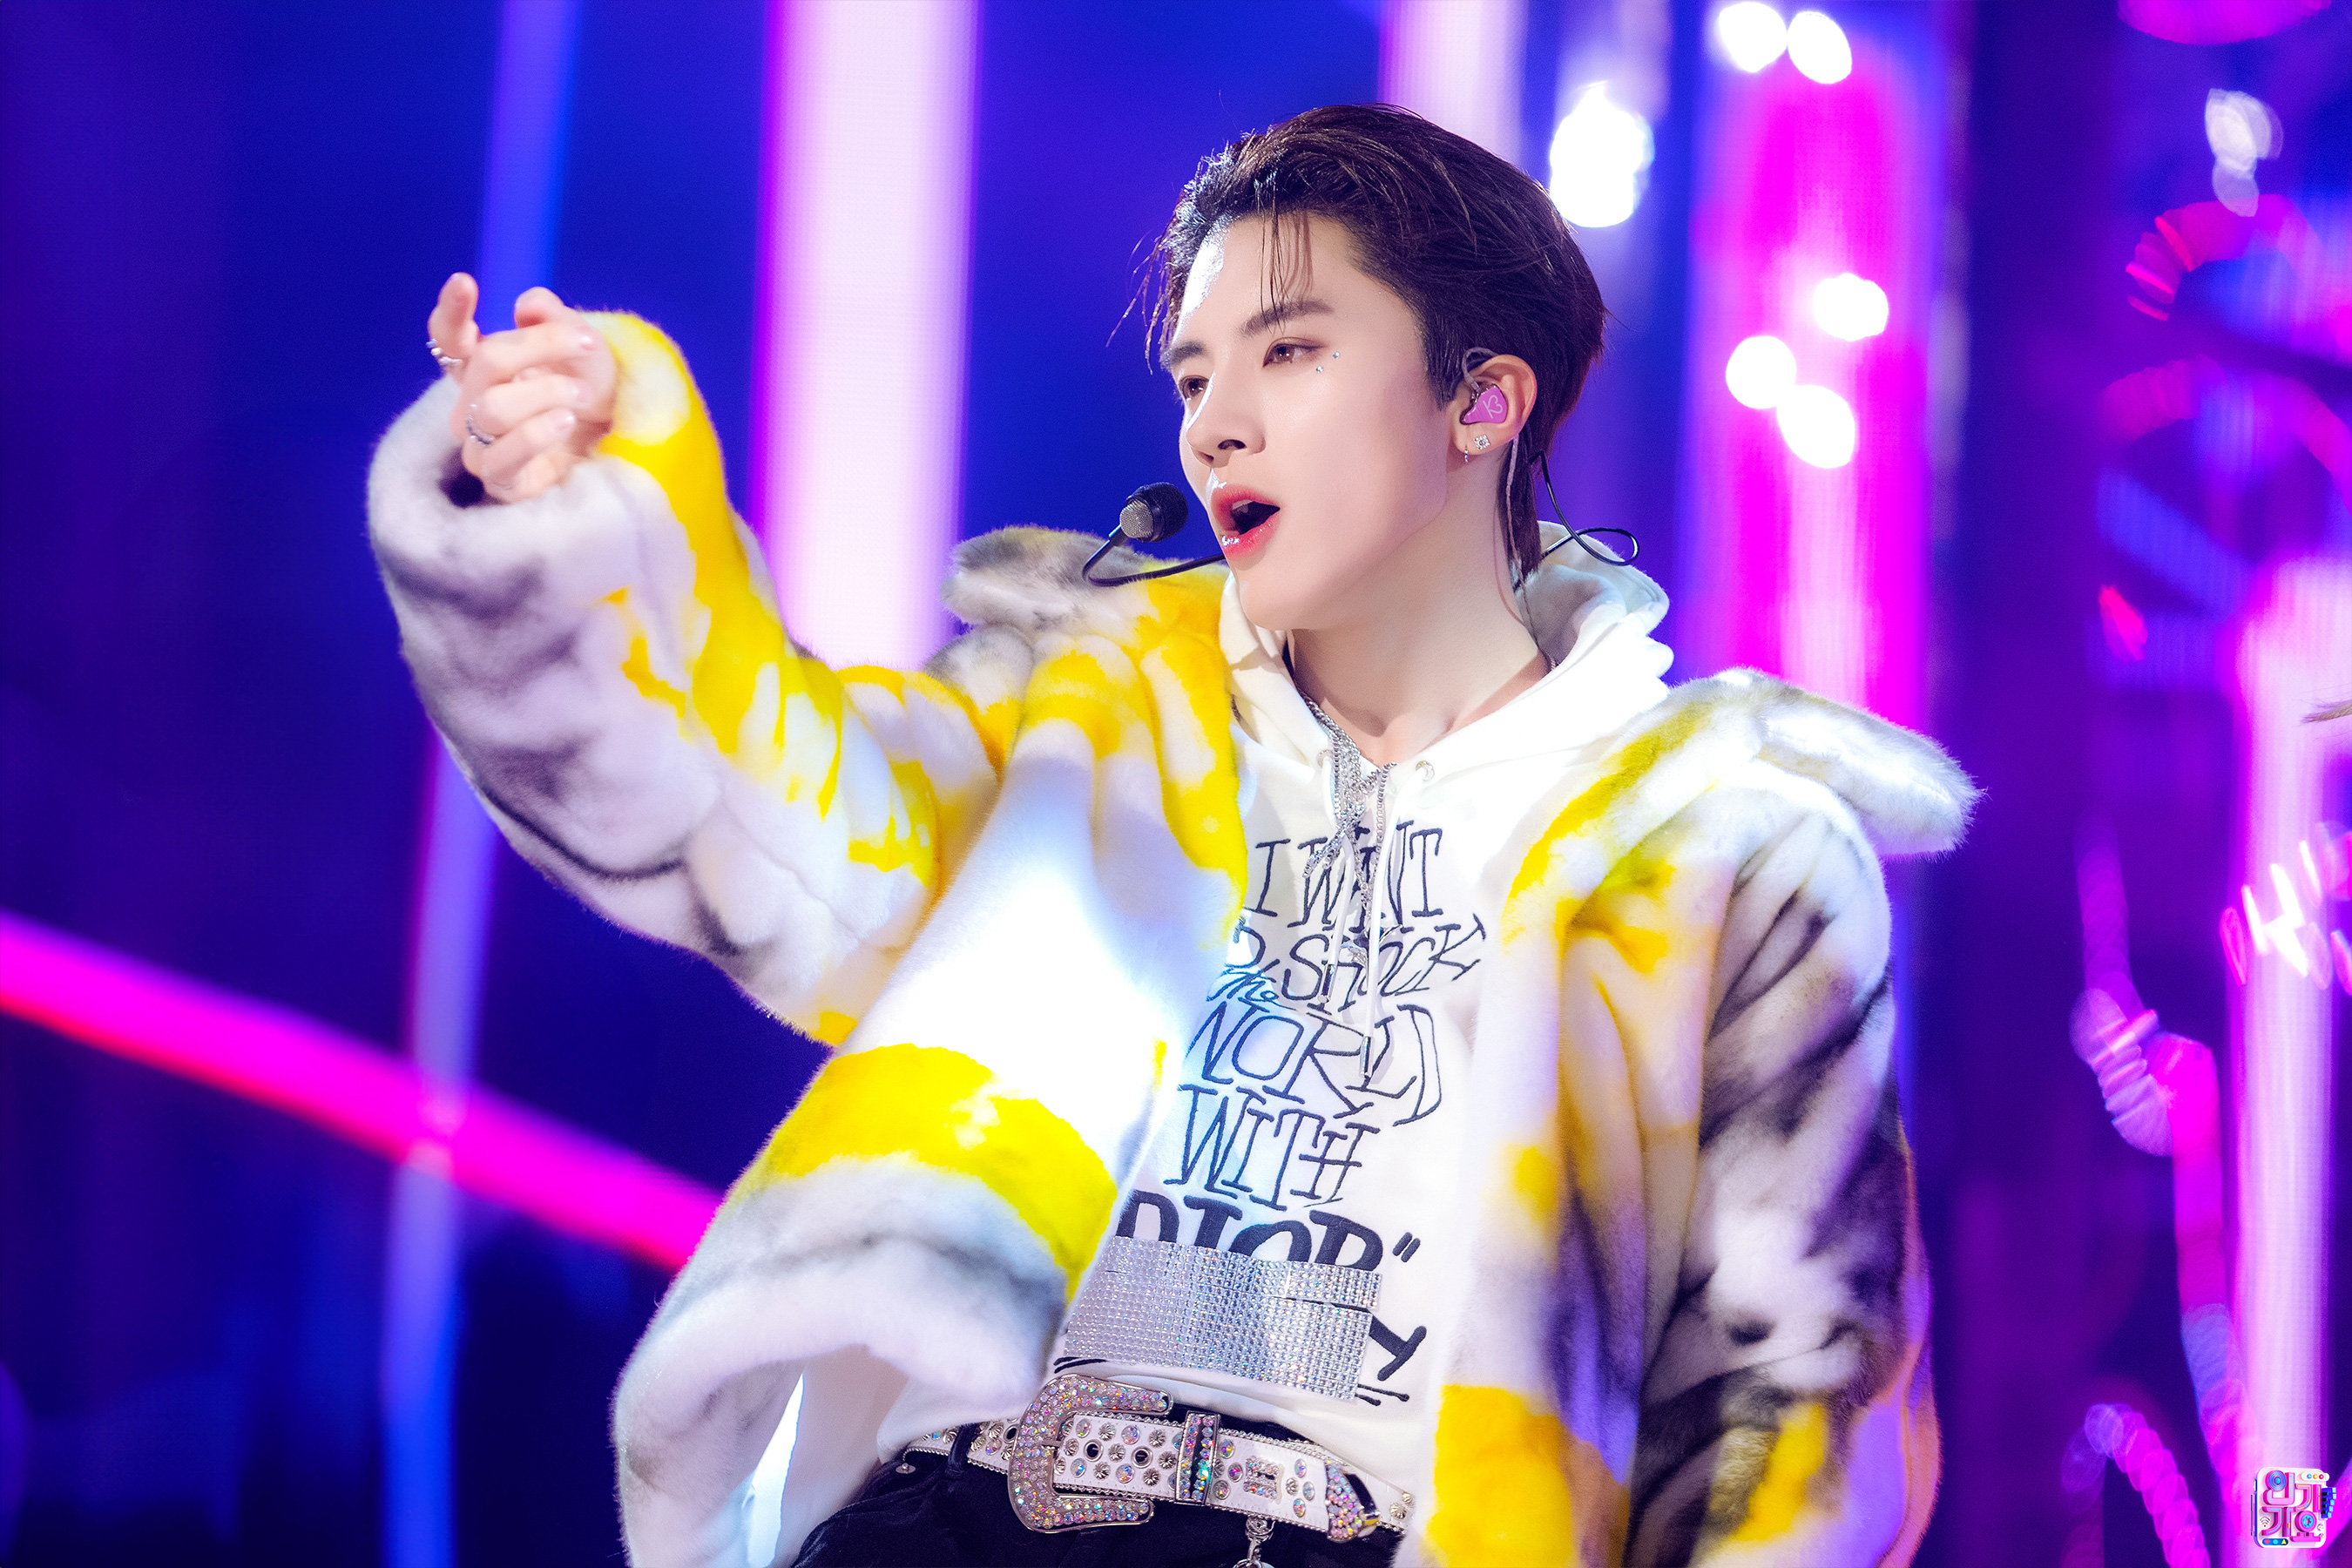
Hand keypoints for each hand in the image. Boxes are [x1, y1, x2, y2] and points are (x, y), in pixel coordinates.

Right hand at [428, 273, 616, 503]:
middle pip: (487, 361)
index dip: (452, 312)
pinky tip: (564, 421)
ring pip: (494, 407)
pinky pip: (504, 455)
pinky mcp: (500, 480)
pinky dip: (538, 432)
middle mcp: (472, 404)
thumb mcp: (581, 345)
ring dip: (547, 392)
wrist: (615, 446)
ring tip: (581, 396)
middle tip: (585, 343)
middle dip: (540, 345)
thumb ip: (554, 319)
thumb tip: (527, 306)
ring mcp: (481, 444)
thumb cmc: (589, 391)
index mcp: (481, 367)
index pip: (449, 338)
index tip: (465, 282)